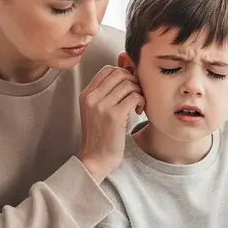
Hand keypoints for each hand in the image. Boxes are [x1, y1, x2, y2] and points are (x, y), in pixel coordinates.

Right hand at [76, 66, 144, 181]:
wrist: (96, 157)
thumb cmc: (100, 135)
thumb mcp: (95, 110)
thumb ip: (104, 93)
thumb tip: (126, 75)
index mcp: (87, 94)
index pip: (107, 70)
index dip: (123, 73)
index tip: (130, 85)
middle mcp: (92, 98)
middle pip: (119, 74)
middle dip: (133, 81)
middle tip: (136, 93)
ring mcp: (103, 106)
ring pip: (129, 84)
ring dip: (139, 92)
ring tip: (137, 104)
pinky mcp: (115, 116)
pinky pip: (134, 97)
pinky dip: (141, 101)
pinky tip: (137, 111)